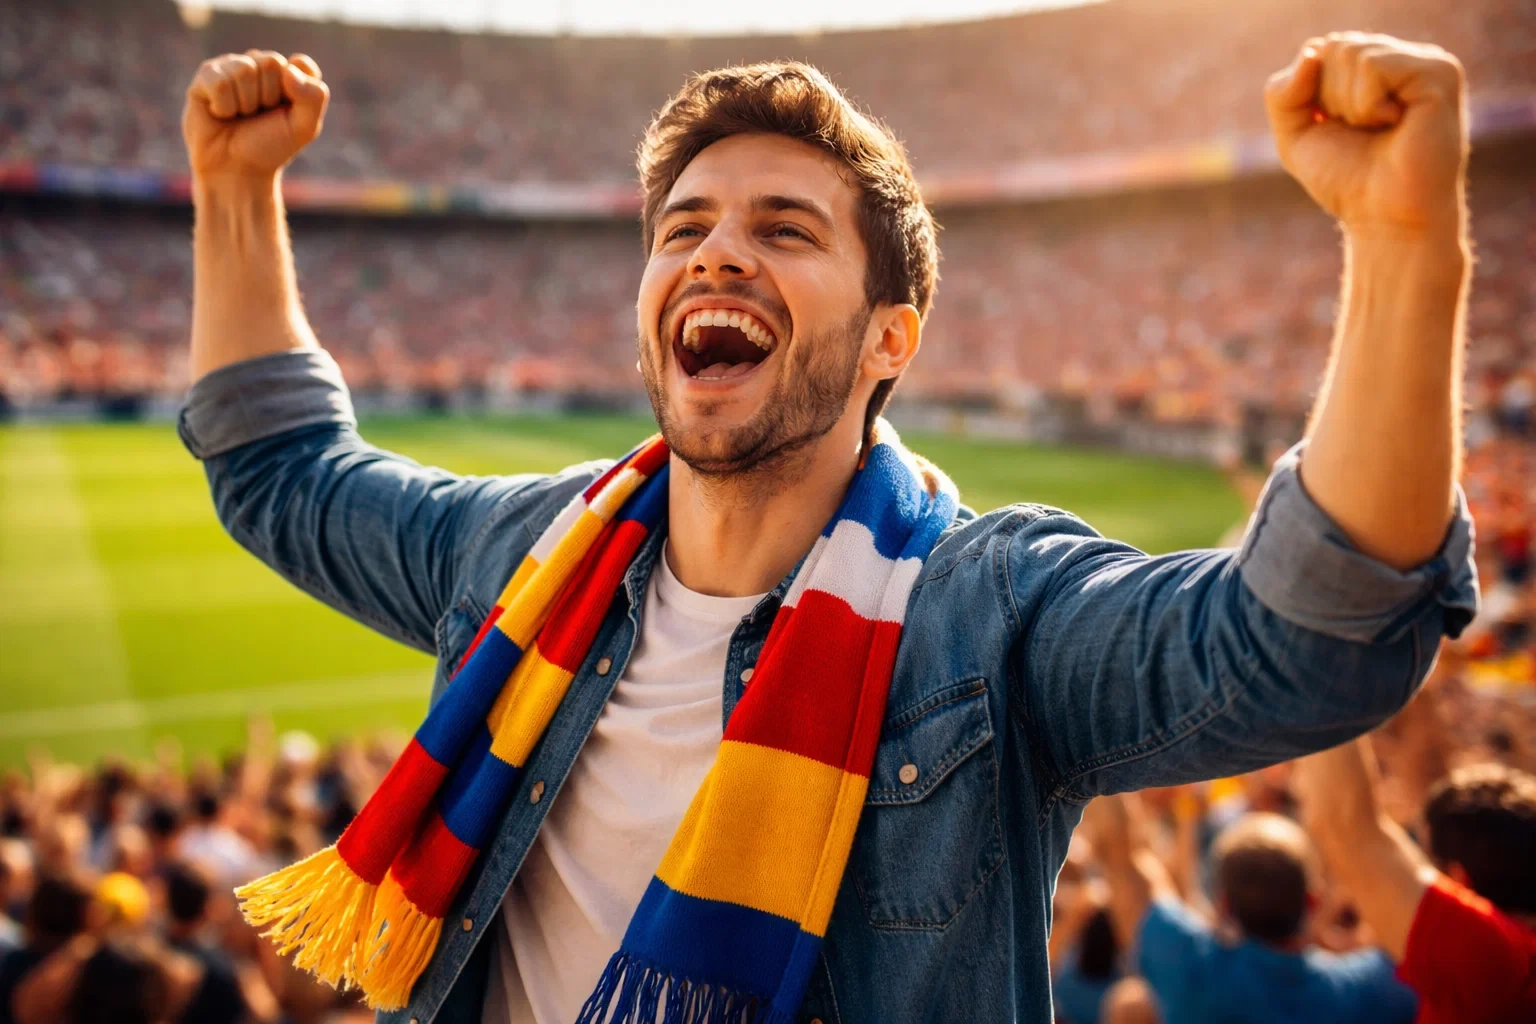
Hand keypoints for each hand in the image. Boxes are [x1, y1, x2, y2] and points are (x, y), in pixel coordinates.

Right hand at [183, 50, 328, 181]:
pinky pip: (220, 82)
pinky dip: (224, 106)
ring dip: (245, 103)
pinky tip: (221, 114)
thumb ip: (314, 97)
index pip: (301, 65)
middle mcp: (259, 65)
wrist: (236, 170)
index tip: (287, 112)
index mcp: (287, 74)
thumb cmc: (270, 147)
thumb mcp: (304, 128)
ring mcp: (231, 67)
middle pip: (271, 62)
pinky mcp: (206, 77)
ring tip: (240, 116)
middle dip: (268, 97)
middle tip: (259, 116)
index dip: (297, 92)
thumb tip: (289, 69)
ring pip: (244, 70)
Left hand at [1264, 32, 1466, 236]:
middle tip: (1362, 132)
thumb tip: (1310, 53)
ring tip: (1379, 129)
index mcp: (1373, 68)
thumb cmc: (1347, 180)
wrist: (1385, 219)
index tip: (1338, 129)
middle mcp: (1401, 59)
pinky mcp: (1439, 73)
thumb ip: (1283, 93)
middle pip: (1333, 48)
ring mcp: (1424, 63)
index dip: (1312, 97)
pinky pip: (1373, 66)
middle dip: (1329, 100)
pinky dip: (1367, 105)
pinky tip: (1394, 125)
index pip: (1319, 51)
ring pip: (1351, 53)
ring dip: (1349, 105)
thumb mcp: (1295, 135)